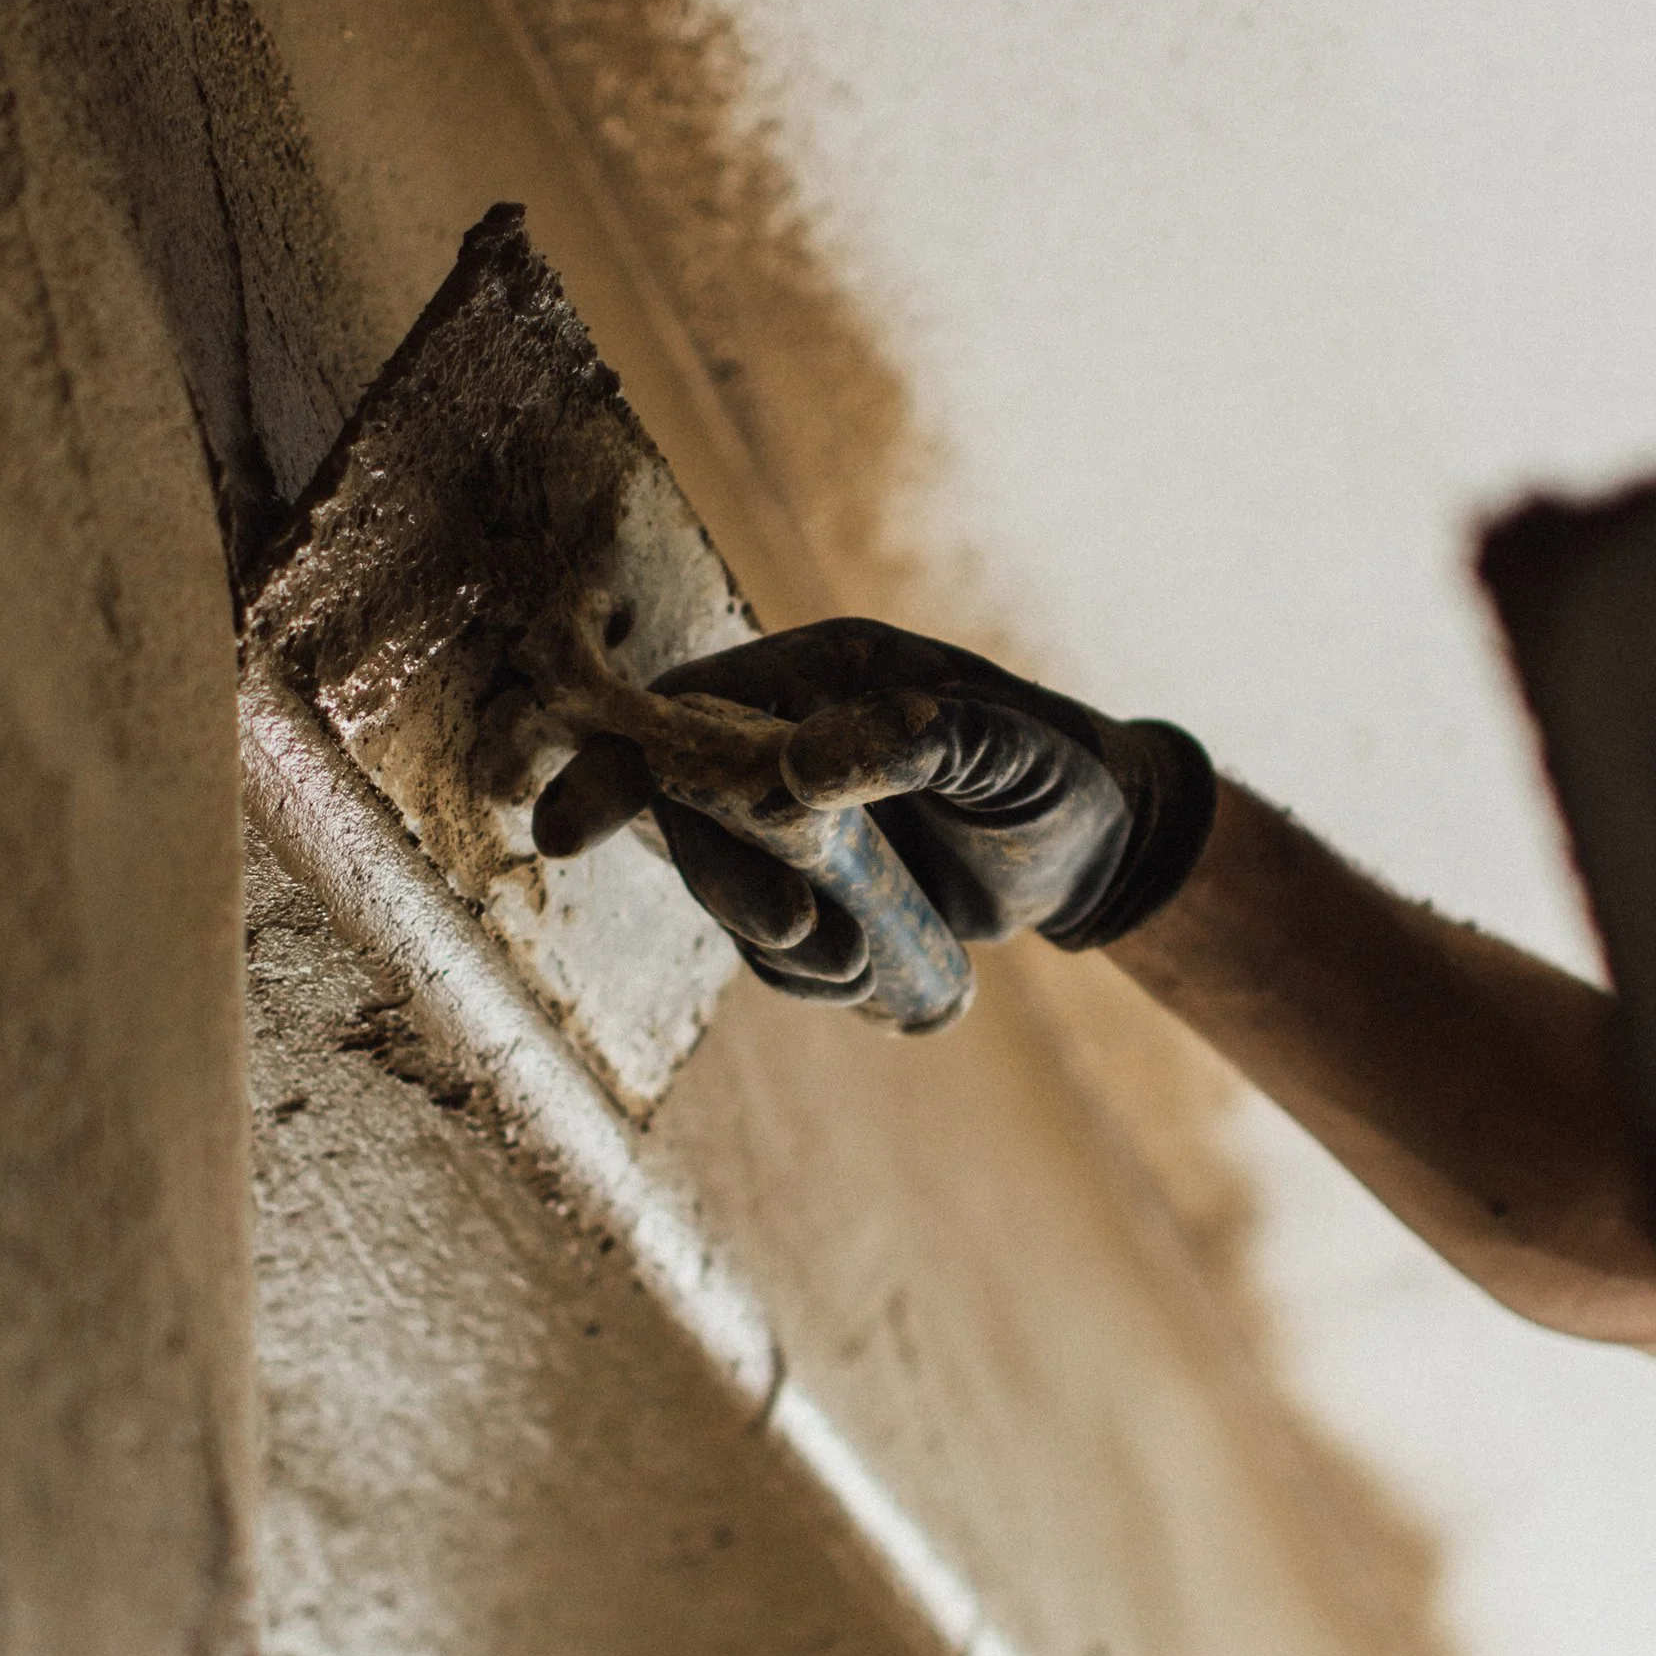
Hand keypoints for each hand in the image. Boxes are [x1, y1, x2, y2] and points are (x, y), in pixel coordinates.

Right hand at [532, 619, 1214, 1006]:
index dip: (610, 767)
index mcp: (813, 677)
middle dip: (728, 887)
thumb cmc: (1059, 775)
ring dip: (780, 948)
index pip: (679, 712)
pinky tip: (877, 979)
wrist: (1095, 847)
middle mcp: (779, 743)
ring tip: (867, 962)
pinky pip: (774, 952)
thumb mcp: (1014, 754)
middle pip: (686, 818)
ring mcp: (787, 827)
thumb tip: (801, 767)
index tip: (561, 833)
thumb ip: (924, 741)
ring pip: (728, 896)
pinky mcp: (810, 896)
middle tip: (801, 932)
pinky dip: (812, 979)